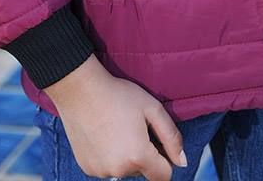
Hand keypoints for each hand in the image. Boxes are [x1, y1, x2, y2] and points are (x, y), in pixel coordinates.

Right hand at [44, 55, 186, 179]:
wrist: (80, 89)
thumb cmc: (118, 94)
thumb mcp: (152, 108)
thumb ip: (171, 137)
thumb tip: (182, 162)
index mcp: (138, 156)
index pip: (163, 176)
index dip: (165, 159)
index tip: (156, 140)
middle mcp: (119, 170)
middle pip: (143, 171)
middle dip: (143, 153)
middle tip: (132, 126)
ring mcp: (100, 171)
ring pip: (124, 169)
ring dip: (125, 155)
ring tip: (116, 128)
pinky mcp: (87, 167)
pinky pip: (106, 167)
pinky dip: (108, 155)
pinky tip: (103, 134)